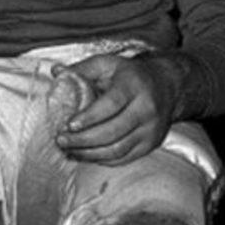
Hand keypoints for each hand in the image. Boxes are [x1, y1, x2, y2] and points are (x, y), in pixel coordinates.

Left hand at [53, 53, 179, 165]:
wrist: (167, 87)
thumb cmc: (130, 75)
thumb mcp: (108, 64)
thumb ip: (82, 68)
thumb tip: (56, 72)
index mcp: (134, 86)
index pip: (111, 105)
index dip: (89, 117)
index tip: (68, 125)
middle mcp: (146, 109)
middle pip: (113, 131)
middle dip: (83, 140)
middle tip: (61, 140)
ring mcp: (150, 130)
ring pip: (117, 149)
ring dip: (89, 154)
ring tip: (68, 150)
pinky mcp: (150, 145)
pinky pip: (123, 158)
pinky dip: (101, 160)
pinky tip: (84, 155)